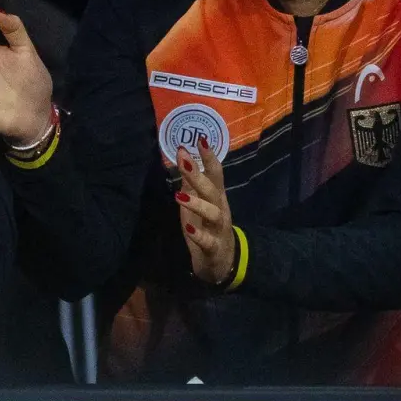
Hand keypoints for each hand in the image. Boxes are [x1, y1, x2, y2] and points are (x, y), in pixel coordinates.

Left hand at [176, 145, 235, 285]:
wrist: (221, 261)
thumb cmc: (206, 225)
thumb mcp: (198, 200)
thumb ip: (191, 179)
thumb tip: (181, 153)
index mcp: (216, 196)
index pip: (216, 173)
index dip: (209, 156)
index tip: (201, 138)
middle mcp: (220, 208)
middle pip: (212, 190)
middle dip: (198, 174)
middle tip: (183, 159)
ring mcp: (219, 228)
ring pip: (213, 213)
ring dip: (197, 203)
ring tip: (179, 195)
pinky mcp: (214, 247)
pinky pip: (208, 241)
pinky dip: (199, 235)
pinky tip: (188, 229)